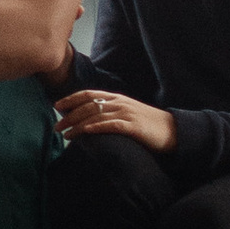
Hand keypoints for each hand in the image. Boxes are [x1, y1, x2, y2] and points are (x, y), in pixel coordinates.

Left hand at [55, 88, 176, 151]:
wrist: (173, 131)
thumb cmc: (149, 125)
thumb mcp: (128, 114)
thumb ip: (112, 113)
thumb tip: (91, 119)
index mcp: (117, 98)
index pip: (89, 94)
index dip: (71, 99)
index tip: (57, 106)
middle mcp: (120, 103)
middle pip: (88, 105)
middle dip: (69, 115)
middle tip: (56, 126)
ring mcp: (126, 113)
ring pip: (95, 115)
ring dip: (77, 124)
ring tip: (65, 134)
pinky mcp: (132, 126)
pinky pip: (109, 125)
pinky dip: (94, 128)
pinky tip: (84, 133)